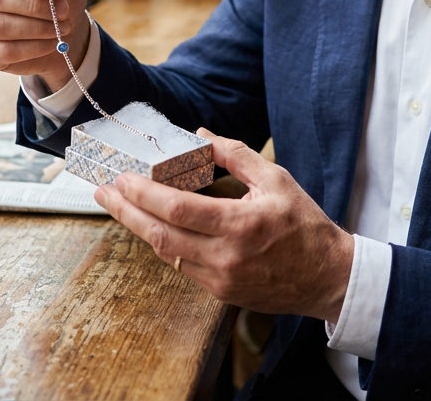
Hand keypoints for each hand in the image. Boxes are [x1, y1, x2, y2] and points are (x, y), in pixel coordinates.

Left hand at [94, 129, 353, 322]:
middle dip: (126, 211)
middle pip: (160, 235)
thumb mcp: (276, 179)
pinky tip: (152, 225)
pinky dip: (163, 243)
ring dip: (139, 228)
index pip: (177, 209)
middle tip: (102, 191)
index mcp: (240, 224)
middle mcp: (225, 256)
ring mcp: (220, 279)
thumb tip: (201, 137)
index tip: (121, 178)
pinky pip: (182, 265)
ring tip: (119, 205)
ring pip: (166, 253)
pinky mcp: (220, 292)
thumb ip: (236, 155)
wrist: (327, 277)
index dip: (143, 194)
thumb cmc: (304, 225)